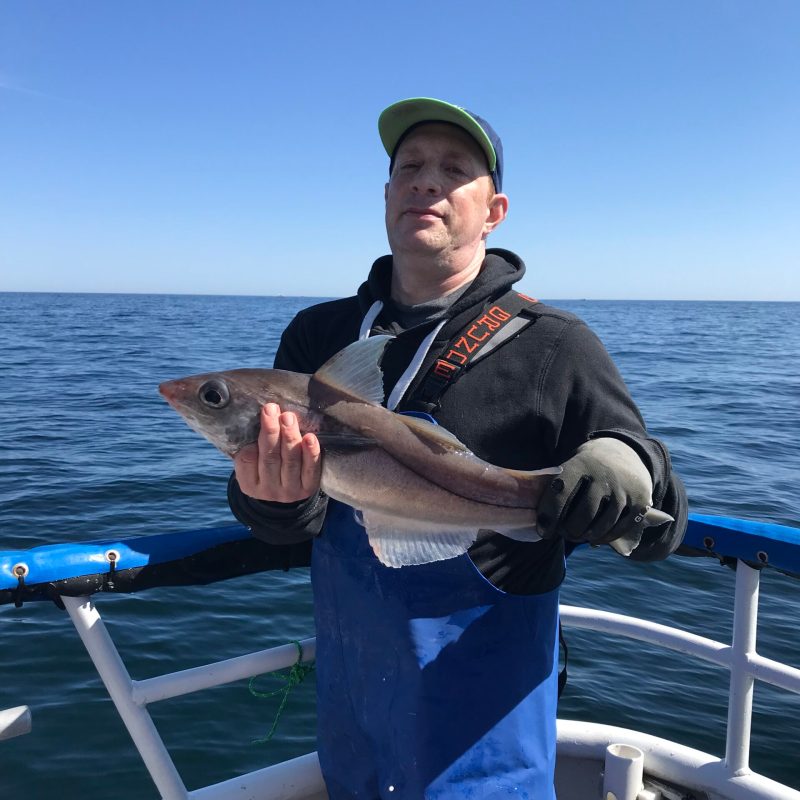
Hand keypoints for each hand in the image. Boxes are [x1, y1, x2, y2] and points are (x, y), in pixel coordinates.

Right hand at [233, 403, 321, 501]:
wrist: (290, 490)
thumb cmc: (268, 466)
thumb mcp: (253, 463)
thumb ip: (251, 444)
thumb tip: (257, 417)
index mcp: (249, 484)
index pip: (247, 460)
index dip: (251, 440)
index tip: (256, 422)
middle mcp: (268, 490)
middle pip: (270, 458)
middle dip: (271, 431)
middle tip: (271, 409)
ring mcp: (290, 491)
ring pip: (290, 461)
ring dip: (290, 437)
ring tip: (288, 417)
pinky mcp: (309, 488)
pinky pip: (311, 469)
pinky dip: (310, 453)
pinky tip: (310, 437)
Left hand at [537, 437, 652, 545]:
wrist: (624, 452)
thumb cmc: (587, 467)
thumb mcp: (572, 465)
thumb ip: (558, 488)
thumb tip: (542, 521)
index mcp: (581, 464)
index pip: (560, 493)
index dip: (549, 516)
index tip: (544, 531)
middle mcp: (605, 475)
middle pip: (584, 514)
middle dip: (569, 530)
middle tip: (564, 533)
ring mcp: (625, 489)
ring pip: (602, 525)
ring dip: (586, 536)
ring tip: (577, 536)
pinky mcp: (641, 502)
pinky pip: (620, 528)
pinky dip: (605, 538)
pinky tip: (594, 539)